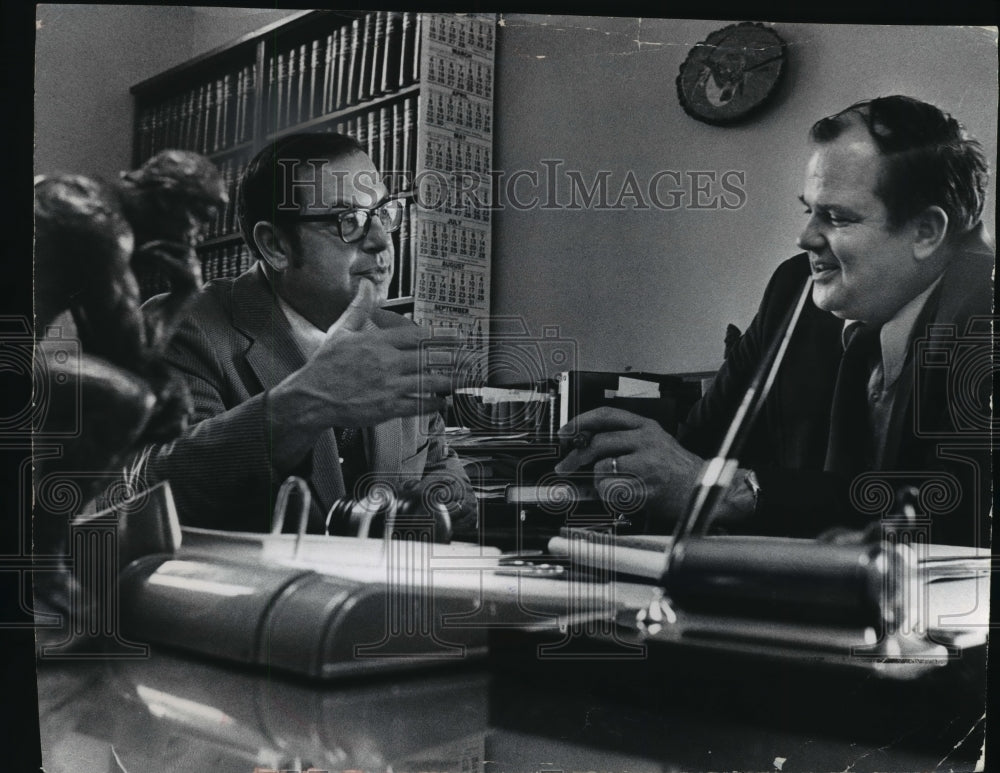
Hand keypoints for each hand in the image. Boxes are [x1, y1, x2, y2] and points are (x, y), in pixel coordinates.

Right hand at [268, 279, 454, 466]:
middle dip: (453, 357)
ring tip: (464, 379)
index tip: (458, 335)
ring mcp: (389, 387)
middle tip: (470, 357)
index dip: (441, 336)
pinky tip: (444, 402)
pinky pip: (417, 405)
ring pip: (428, 382)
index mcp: (377, 343)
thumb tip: (366, 285)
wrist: (311, 397)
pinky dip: (433, 403)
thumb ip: (359, 308)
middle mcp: (387, 363)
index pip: (417, 336)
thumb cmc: (325, 366)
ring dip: (449, 380)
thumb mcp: (341, 331)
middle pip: (429, 358)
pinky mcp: (387, 408)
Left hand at [555, 407, 704, 523]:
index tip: (565, 432)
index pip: (606, 415)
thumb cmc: (676, 467)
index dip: (580, 422)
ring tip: (612, 485)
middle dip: (576, 457)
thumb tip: (585, 443)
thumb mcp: (653, 441)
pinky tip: (623, 495)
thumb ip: (623, 438)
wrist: (702, 488)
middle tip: (566, 466)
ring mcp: (648, 464)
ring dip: (598, 480)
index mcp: (646, 426)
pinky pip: (613, 491)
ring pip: (603, 468)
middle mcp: (647, 441)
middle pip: (598, 442)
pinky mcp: (647, 488)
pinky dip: (610, 496)